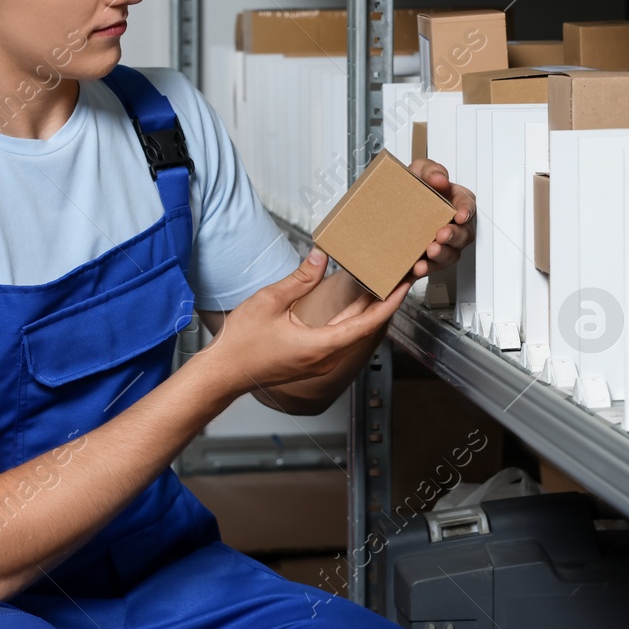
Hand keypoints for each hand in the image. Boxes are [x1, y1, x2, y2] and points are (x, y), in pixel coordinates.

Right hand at [196, 249, 409, 394]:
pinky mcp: (313, 360)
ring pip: (354, 333)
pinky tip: (356, 302)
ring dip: (369, 310)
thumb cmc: (241, 343)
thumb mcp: (270, 301)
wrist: (224, 372)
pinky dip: (353, 318)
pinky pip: (342, 337)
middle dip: (384, 302)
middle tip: (399, 278)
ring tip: (383, 285)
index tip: (405, 286)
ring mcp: (320, 362)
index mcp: (319, 345)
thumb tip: (320, 257)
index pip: (366, 324)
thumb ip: (300, 278)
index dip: (389, 303)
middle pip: (365, 328)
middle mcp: (325, 357)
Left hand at [408, 158, 475, 278]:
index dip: (466, 210)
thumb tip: (439, 178)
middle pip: (463, 235)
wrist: (384, 210)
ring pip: (448, 256)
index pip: (468, 206)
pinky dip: (417, 275)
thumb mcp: (417, 172)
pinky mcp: (425, 262)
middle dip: (454, 237)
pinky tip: (409, 274)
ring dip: (439, 258)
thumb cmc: (410, 190)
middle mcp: (451, 227)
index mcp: (454, 203)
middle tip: (441, 235)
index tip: (460, 214)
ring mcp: (441, 246)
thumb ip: (430, 170)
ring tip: (426, 257)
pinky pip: (425, 271)